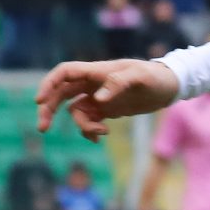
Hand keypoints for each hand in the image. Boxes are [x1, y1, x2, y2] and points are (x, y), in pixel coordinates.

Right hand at [37, 58, 176, 139]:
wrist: (170, 86)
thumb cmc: (155, 77)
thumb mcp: (140, 77)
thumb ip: (119, 84)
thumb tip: (99, 99)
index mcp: (96, 71)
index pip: (64, 73)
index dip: (48, 84)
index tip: (39, 101)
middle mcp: (92, 84)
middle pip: (60, 94)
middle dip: (48, 109)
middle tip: (43, 128)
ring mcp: (98, 97)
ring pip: (74, 111)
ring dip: (81, 125)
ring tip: (101, 132)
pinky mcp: (107, 110)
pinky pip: (89, 121)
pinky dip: (90, 131)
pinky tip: (100, 137)